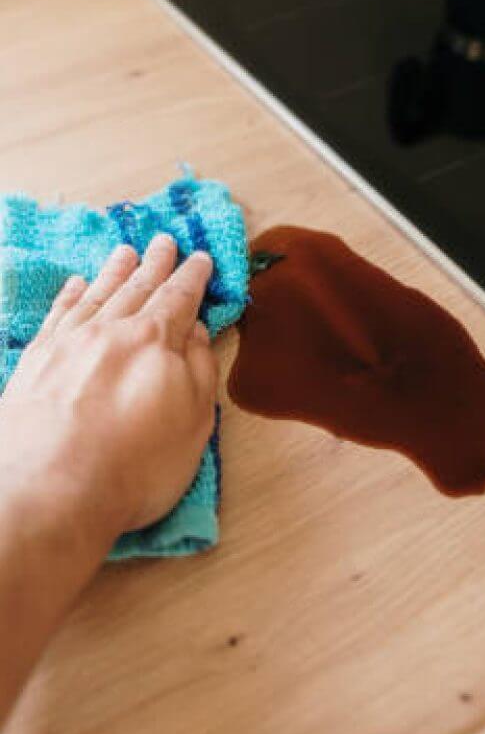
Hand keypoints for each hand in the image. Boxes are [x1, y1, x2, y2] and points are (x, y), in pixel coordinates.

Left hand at [0, 234, 217, 539]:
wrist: (49, 493)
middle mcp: (112, 331)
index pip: (179, 298)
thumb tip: (197, 331)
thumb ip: (200, 371)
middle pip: (139, 287)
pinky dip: (70, 295)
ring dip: (115, 271)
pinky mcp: (36, 360)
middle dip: (156, 263)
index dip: (192, 277)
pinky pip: (58, 314)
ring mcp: (70, 342)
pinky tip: (77, 283)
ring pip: (99, 294)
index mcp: (156, 342)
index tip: (200, 258)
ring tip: (125, 251)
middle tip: (164, 240)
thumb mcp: (193, 423)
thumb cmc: (135, 466)